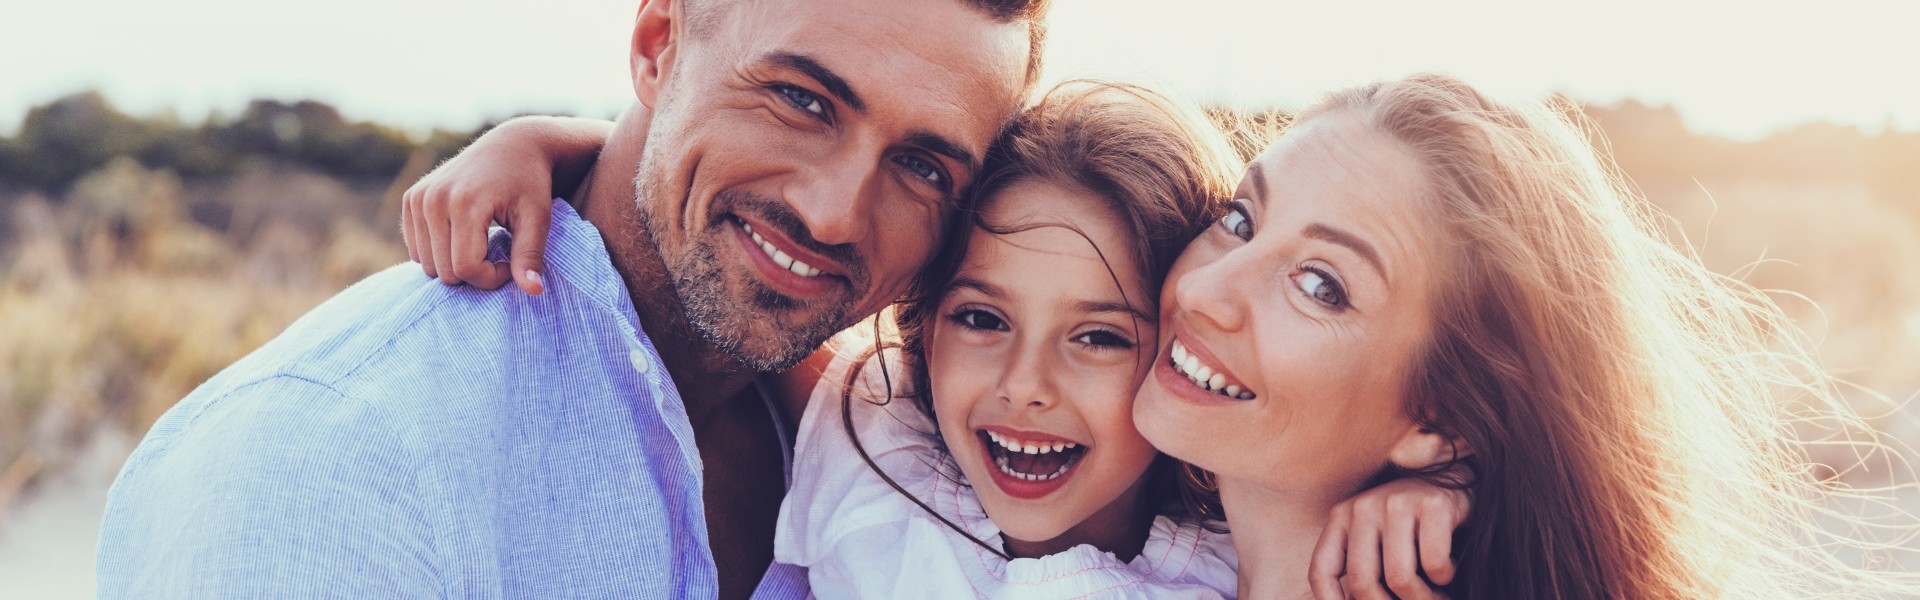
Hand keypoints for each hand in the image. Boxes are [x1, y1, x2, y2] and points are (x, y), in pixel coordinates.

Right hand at [401, 116, 610, 294]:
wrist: (513, 146)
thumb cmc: (530, 184)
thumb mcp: (538, 219)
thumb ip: (530, 256)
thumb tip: (533, 292)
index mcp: (464, 202)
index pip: (466, 268)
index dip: (491, 278)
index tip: (510, 263)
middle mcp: (433, 199)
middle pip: (445, 271)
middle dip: (475, 272)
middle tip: (499, 253)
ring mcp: (418, 198)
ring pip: (428, 265)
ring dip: (457, 264)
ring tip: (484, 242)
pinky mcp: (411, 199)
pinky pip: (418, 250)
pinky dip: (441, 252)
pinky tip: (465, 236)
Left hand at [1309, 478, 1468, 599]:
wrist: (1455, 481)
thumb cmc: (1409, 525)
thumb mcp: (1374, 541)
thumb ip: (1361, 569)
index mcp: (1341, 517)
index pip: (1321, 572)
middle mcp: (1363, 507)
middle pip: (1362, 584)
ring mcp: (1397, 503)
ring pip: (1399, 579)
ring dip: (1422, 598)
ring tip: (1435, 594)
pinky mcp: (1433, 505)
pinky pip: (1433, 564)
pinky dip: (1444, 577)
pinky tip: (1447, 569)